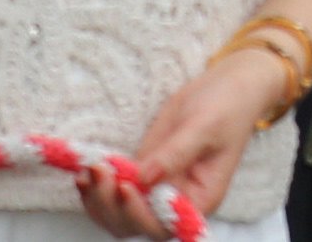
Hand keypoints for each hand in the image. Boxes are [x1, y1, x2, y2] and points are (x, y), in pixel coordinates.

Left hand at [81, 47, 273, 235]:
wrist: (226, 86)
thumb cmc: (227, 106)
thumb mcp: (205, 126)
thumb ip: (176, 154)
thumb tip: (144, 179)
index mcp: (200, 198)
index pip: (164, 223)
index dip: (140, 214)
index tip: (125, 187)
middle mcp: (176, 202)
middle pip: (134, 224)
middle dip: (110, 203)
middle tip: (98, 172)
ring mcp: (156, 190)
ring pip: (117, 214)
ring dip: (97, 199)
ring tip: (87, 172)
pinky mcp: (142, 175)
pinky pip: (114, 193)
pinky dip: (96, 189)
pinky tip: (84, 174)